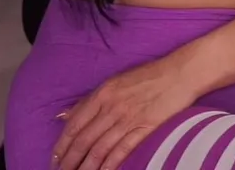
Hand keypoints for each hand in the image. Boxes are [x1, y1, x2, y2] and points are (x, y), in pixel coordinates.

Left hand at [52, 58, 197, 169]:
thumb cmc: (147, 76)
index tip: (55, 158)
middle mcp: (111, 107)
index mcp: (102, 94)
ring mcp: (128, 118)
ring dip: (86, 167)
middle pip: (84, 140)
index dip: (62, 144)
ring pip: (99, 148)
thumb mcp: (113, 82)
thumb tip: (63, 115)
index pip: (75, 124)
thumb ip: (88, 101)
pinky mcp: (145, 128)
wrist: (179, 74)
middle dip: (69, 160)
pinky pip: (122, 150)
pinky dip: (110, 165)